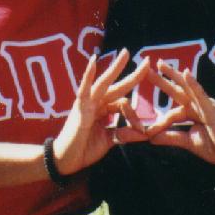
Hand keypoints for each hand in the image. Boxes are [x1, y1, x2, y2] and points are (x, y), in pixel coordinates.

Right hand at [53, 49, 148, 174]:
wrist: (65, 160)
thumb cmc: (83, 149)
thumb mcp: (109, 140)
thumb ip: (124, 134)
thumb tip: (145, 133)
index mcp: (103, 109)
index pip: (124, 104)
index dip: (135, 116)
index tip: (143, 132)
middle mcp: (96, 102)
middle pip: (118, 86)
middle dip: (134, 74)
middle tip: (148, 60)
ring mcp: (87, 103)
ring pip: (104, 82)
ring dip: (116, 67)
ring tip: (126, 53)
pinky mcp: (80, 107)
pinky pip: (85, 88)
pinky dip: (88, 75)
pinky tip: (93, 60)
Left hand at [144, 62, 214, 167]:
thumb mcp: (190, 143)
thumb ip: (171, 137)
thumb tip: (150, 138)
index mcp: (195, 112)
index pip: (173, 113)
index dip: (159, 123)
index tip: (145, 133)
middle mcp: (200, 105)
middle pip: (177, 91)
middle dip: (162, 80)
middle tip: (147, 68)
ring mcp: (206, 106)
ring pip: (186, 89)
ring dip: (173, 75)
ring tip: (159, 64)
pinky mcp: (212, 110)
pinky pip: (201, 95)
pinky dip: (193, 84)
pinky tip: (186, 73)